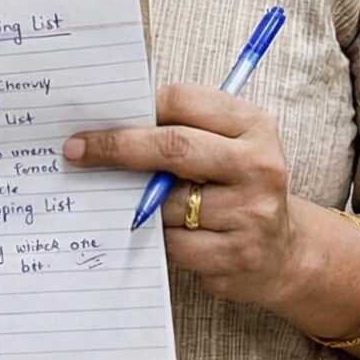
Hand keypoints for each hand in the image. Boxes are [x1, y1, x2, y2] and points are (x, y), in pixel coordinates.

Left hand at [64, 84, 302, 309]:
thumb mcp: (227, 146)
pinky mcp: (235, 257)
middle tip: (76, 151)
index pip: (183, 102)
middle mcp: (258, 167)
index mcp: (254, 126)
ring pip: (165, 204)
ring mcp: (250, 215)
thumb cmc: (238, 189)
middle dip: (117, 148)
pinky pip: (172, 245)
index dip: (136, 109)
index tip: (95, 120)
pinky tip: (164, 235)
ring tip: (140, 204)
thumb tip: (111, 123)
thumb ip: (184, 129)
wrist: (283, 254)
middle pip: (173, 148)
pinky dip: (157, 239)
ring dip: (140, 204)